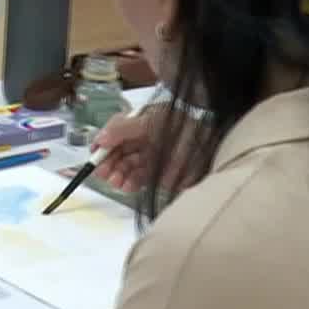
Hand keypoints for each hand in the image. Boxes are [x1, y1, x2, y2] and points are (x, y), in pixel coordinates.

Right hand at [90, 103, 207, 195]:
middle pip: (117, 151)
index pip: (115, 131)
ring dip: (116, 174)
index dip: (104, 141)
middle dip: (108, 161)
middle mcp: (143, 139)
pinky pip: (137, 180)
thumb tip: (100, 138)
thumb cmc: (185, 130)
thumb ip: (124, 129)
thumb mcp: (153, 123)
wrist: (214, 150)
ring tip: (114, 181)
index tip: (94, 152)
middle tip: (102, 172)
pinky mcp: (157, 175)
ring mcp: (150, 157)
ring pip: (125, 167)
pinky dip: (129, 184)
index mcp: (142, 122)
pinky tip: (125, 186)